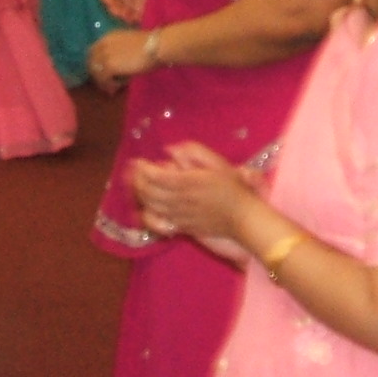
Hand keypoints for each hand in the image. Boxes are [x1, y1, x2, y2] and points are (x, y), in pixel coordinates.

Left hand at [86, 28, 156, 94]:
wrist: (156, 45)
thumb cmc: (150, 43)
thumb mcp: (130, 43)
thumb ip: (121, 51)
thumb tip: (120, 63)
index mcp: (108, 37)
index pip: (93, 51)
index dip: (97, 63)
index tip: (103, 72)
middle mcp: (103, 44)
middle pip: (91, 62)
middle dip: (97, 74)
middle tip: (106, 83)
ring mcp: (104, 55)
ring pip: (96, 72)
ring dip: (104, 81)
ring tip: (112, 88)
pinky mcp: (109, 66)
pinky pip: (104, 79)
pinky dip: (110, 85)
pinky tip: (118, 87)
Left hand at [130, 143, 256, 264]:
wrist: (242, 218)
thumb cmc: (232, 188)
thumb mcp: (218, 163)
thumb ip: (194, 152)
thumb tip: (170, 149)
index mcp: (188, 182)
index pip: (156, 176)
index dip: (143, 168)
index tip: (138, 160)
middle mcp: (179, 200)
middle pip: (148, 191)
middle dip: (137, 180)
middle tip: (134, 171)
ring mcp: (178, 216)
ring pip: (150, 206)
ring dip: (139, 195)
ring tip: (138, 184)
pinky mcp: (180, 227)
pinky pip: (157, 221)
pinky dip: (146, 213)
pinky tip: (146, 206)